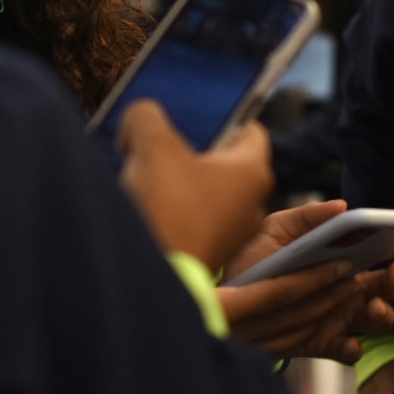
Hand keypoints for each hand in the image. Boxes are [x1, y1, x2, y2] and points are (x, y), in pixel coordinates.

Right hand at [118, 101, 272, 272]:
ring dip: (178, 182)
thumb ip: (146, 116)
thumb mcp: (152, 144)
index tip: (196, 117)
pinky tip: (147, 208)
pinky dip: (174, 211)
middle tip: (161, 145)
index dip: (223, 117)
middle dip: (190, 151)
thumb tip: (140, 120)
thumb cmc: (166, 209)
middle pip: (224, 162)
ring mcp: (233, 235)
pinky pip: (195, 221)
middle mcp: (252, 204)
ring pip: (207, 193)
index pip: (250, 130)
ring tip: (147, 177)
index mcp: (253, 172)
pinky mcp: (209, 256)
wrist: (154, 277)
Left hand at [218, 200, 393, 361]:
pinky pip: (347, 350)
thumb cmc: (251, 258)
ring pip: (375, 318)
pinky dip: (353, 348)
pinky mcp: (322, 342)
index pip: (378, 250)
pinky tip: (349, 342)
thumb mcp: (274, 230)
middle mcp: (346, 288)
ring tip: (373, 307)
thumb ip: (307, 217)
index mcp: (342, 257)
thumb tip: (342, 206)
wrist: (219, 298)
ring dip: (382, 313)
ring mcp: (337, 316)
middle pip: (385, 286)